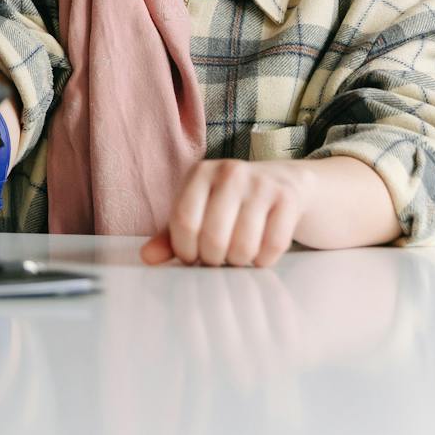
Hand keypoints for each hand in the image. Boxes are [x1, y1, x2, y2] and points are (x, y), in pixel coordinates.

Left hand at [141, 159, 309, 267]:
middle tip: (216, 259)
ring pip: (243, 246)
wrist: (285, 182)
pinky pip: (272, 246)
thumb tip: (147, 258)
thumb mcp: (199, 210)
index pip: (184, 221)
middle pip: (213, 237)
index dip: (185, 250)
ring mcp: (261, 184)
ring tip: (236, 255)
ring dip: (238, 262)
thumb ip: (171, 235)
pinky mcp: (288, 199)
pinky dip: (263, 260)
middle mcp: (230, 172)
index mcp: (200, 173)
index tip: (191, 257)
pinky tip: (259, 253)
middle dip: (212, 260)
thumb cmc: (231, 202)